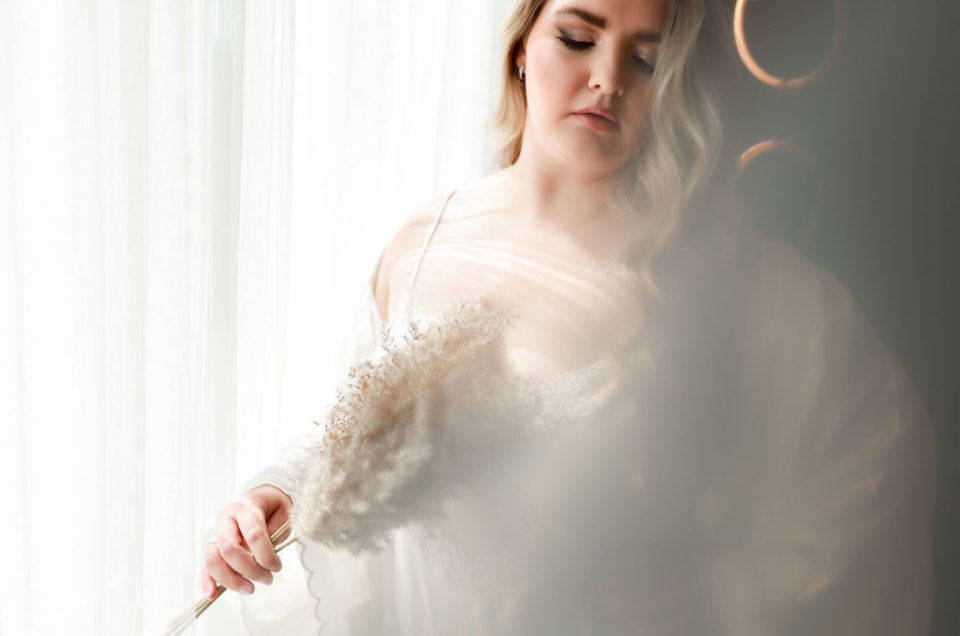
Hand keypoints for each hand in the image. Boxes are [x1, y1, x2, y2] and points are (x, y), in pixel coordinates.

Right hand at [200, 484, 292, 598]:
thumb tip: (264, 560)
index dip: (266, 555)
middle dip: (249, 569)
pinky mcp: (213, 546)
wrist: (263, 499)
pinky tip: (212, 594)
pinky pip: (207, 565)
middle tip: (267, 579)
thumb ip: (272, 535)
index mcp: (245, 508)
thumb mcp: (281, 514)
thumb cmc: (273, 509)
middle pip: (230, 549)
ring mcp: (216, 534)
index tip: (277, 567)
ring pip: (214, 559)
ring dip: (231, 579)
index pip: (253, 534)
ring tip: (249, 589)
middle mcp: (226, 520)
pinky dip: (208, 581)